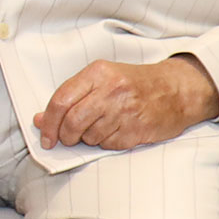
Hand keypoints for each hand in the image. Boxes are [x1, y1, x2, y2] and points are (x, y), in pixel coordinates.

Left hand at [34, 54, 218, 151]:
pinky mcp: (137, 130)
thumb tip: (41, 120)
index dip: (48, 122)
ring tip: (101, 128)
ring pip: (90, 136)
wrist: (176, 90)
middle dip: (65, 136)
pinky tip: (116, 131)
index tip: (45, 136)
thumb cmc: (135, 84)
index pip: (61, 100)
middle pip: (72, 122)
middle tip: (67, 139)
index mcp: (98, 73)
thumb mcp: (102, 79)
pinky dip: (106, 143)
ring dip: (88, 139)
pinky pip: (109, 145)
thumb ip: (72, 96)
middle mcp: (111, 90)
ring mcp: (125, 111)